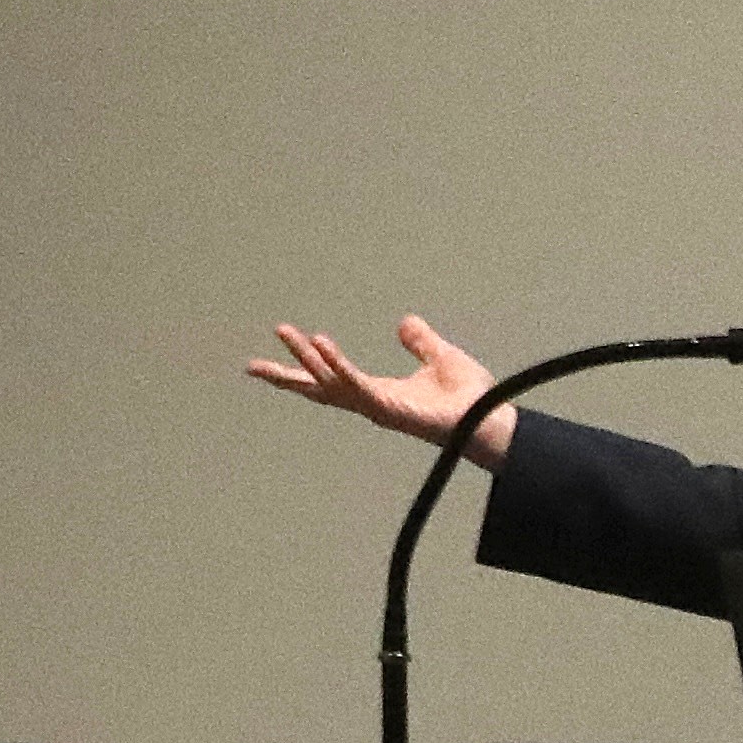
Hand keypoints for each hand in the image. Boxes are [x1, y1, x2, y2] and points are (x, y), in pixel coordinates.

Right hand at [249, 314, 512, 463]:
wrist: (492, 419)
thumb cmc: (470, 399)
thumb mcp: (440, 358)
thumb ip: (420, 342)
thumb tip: (405, 322)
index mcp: (378, 392)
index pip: (331, 380)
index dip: (302, 370)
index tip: (270, 362)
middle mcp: (371, 401)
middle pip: (318, 387)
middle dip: (286, 375)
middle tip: (250, 365)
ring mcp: (377, 406)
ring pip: (330, 381)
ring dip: (306, 358)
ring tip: (287, 332)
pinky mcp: (389, 408)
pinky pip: (355, 384)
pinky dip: (336, 364)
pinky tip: (321, 343)